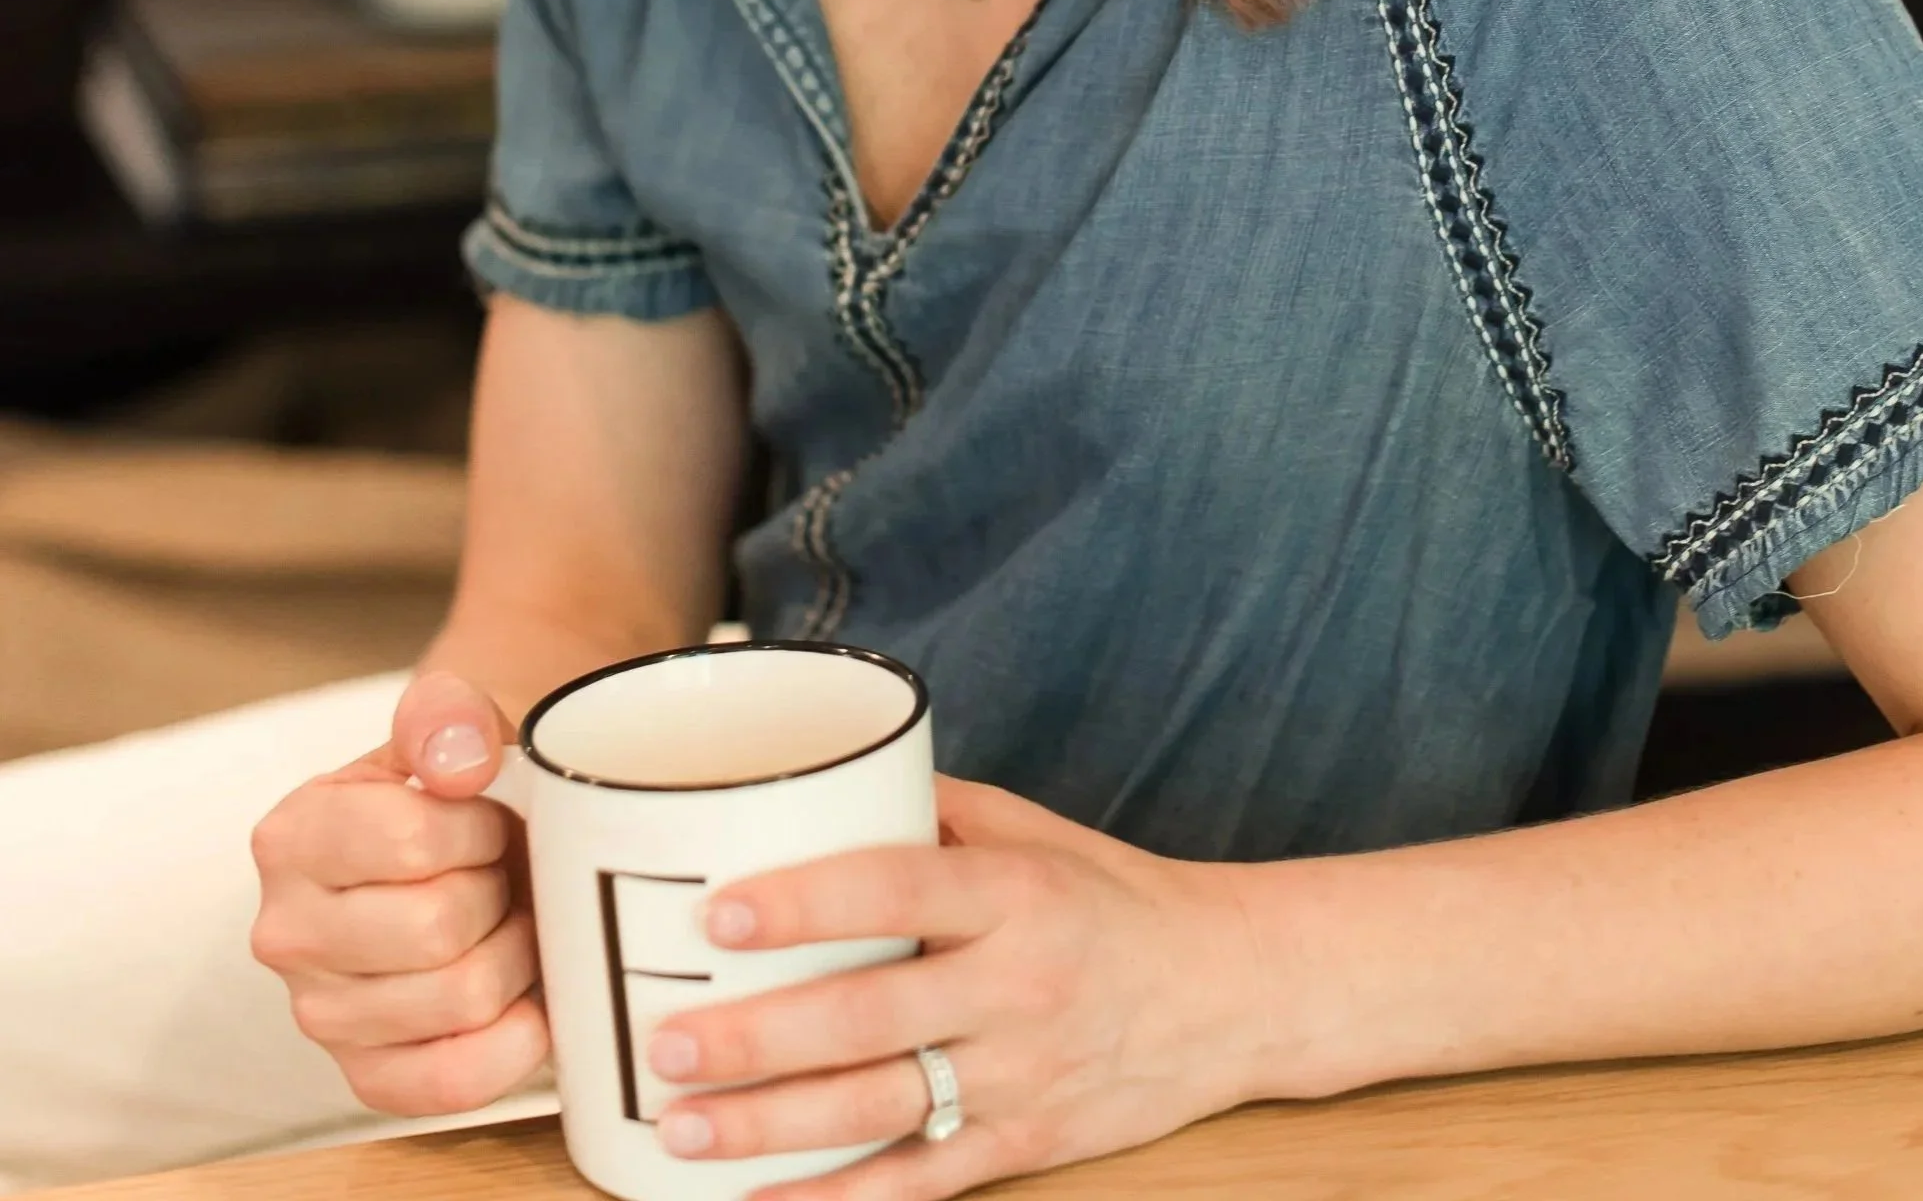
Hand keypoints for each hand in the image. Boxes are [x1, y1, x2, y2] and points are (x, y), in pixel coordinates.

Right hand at [249, 669, 549, 1116]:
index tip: (482, 818)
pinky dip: (512, 1041)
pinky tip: (519, 999)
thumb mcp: (447, 726)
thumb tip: (459, 763)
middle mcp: (286, 934)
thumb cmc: (456, 794)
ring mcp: (321, 1017)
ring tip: (501, 925)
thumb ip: (447, 715)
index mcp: (290, 836)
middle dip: (498, 892)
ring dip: (514, 956)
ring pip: (462, 999)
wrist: (464, 857)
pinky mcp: (367, 1078)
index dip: (477, 827)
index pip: (410, 840)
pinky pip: (455, 1081)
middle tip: (496, 877)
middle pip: (438, 926)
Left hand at [640, 774, 1270, 1194]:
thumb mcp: (1034, 832)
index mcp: (1014, 892)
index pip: (899, 890)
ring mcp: (1019, 1076)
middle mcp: (1016, 985)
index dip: (807, 903)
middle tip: (669, 1043)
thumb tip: (817, 782)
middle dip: (759, 1038)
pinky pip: (921, 1183)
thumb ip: (931, 811)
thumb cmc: (1112, 897)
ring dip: (774, 1125)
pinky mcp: (1025, 1143)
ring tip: (685, 1126)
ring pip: (882, 1109)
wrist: (1230, 992)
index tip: (720, 913)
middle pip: (871, 1018)